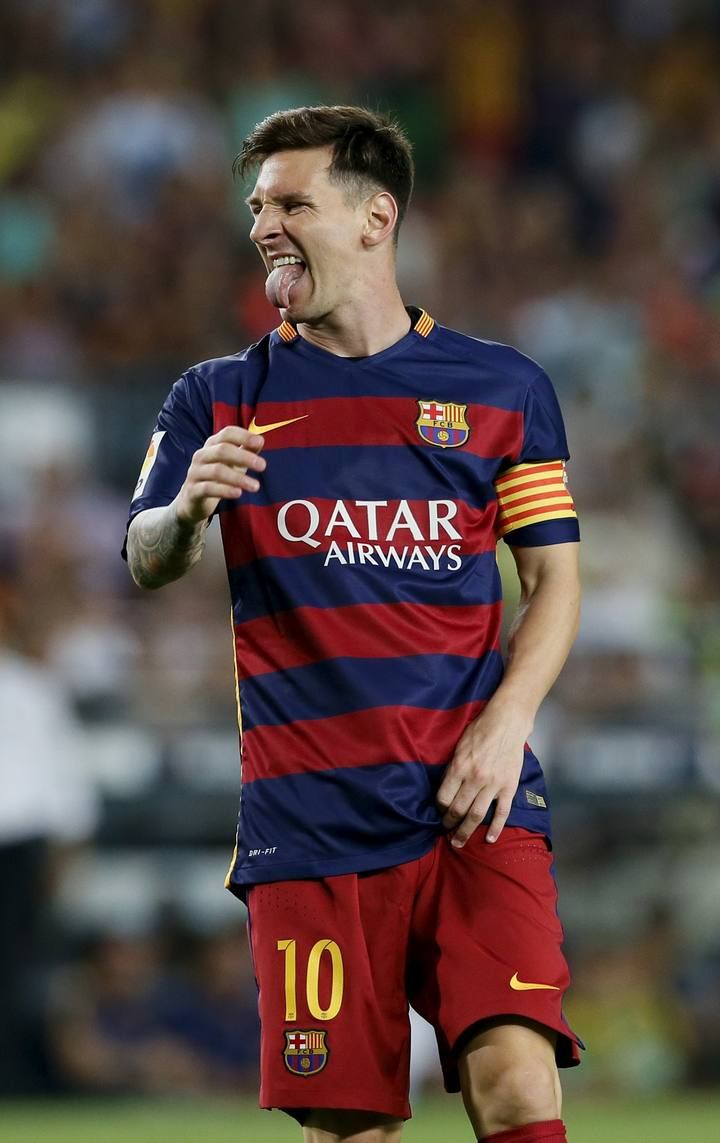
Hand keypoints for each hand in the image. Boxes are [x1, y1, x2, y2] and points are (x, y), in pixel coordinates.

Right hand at [175, 426, 265, 523]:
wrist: (192, 500)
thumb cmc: (217, 477)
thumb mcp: (233, 462)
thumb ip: (246, 451)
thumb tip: (260, 440)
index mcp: (212, 445)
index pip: (227, 434)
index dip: (243, 436)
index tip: (259, 442)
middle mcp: (201, 456)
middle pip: (222, 450)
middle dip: (244, 457)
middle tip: (262, 465)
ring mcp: (195, 473)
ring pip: (217, 471)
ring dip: (238, 478)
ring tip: (255, 486)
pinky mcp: (193, 491)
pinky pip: (208, 488)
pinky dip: (224, 490)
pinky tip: (238, 493)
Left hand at [436, 703, 528, 846]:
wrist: (508, 722)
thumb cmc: (480, 730)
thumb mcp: (459, 746)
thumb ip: (453, 768)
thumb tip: (446, 788)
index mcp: (459, 767)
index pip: (443, 798)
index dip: (439, 809)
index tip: (439, 813)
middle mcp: (475, 778)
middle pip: (458, 809)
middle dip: (449, 824)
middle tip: (446, 833)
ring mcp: (493, 784)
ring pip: (477, 815)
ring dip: (466, 831)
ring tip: (459, 842)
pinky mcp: (509, 787)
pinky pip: (502, 812)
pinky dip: (495, 828)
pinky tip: (489, 839)